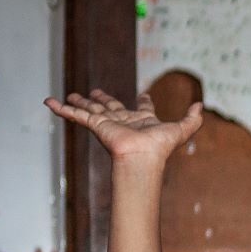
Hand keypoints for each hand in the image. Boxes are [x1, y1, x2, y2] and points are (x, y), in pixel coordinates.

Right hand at [45, 88, 202, 167]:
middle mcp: (124, 121)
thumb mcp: (181, 130)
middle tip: (95, 93)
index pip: (143, 108)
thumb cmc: (160, 147)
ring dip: (80, 103)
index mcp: (143, 121)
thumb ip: (193, 119)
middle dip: (103, 99)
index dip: (145, 102)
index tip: (144, 95)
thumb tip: (202, 105)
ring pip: (90, 109)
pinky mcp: (95, 125)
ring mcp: (107, 123)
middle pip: (111, 107)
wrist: (142, 158)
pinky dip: (61, 109)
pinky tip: (48, 102)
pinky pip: (75, 115)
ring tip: (70, 95)